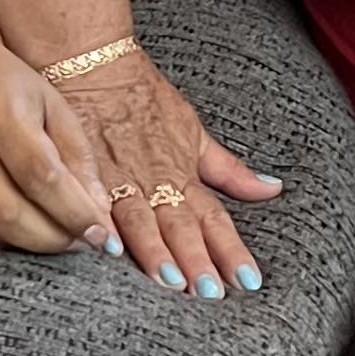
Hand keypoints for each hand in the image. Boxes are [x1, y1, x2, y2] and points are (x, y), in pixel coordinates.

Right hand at [0, 10, 118, 257]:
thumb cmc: (3, 85)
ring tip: (52, 227)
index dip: (75, 212)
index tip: (103, 235)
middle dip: (52, 239)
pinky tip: (14, 213)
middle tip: (80, 240)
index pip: (40, 175)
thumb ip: (79, 158)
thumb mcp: (52, 104)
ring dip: (27, 240)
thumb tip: (100, 216)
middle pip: (7, 214)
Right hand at [58, 50, 278, 298]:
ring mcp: (116, 178)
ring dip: (155, 253)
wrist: (92, 62)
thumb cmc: (142, 97)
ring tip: (169, 282)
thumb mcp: (193, 131)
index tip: (248, 281)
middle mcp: (152, 179)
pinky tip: (108, 254)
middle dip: (197, 261)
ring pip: (140, 220)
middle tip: (211, 293)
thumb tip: (273, 189)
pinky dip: (102, 229)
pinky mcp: (81, 173)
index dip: (230, 250)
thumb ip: (230, 170)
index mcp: (181, 172)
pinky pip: (92, 205)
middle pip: (180, 226)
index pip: (213, 218)